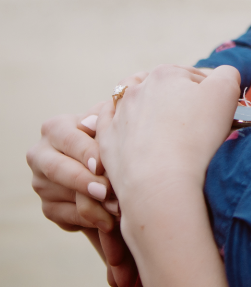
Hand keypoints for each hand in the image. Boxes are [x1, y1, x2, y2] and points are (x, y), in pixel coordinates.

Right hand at [28, 99, 122, 232]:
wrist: (111, 164)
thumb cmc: (114, 135)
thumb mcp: (111, 122)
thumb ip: (105, 120)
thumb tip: (95, 122)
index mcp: (56, 128)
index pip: (69, 139)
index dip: (86, 152)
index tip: (101, 164)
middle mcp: (41, 154)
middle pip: (57, 169)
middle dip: (83, 181)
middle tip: (106, 191)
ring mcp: (41, 183)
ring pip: (64, 196)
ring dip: (92, 206)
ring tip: (117, 210)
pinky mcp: (49, 207)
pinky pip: (67, 216)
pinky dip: (90, 220)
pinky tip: (109, 223)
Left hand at [97, 65, 240, 201]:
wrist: (161, 183)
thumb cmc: (196, 135)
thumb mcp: (226, 92)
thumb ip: (227, 74)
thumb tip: (220, 76)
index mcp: (166, 74)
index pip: (194, 77)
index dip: (209, 94)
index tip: (215, 113)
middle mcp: (136, 89)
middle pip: (164, 89)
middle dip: (177, 100)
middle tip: (193, 122)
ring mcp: (118, 115)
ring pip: (134, 103)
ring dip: (148, 109)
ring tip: (164, 128)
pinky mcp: (106, 140)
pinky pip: (110, 125)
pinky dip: (121, 126)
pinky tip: (133, 134)